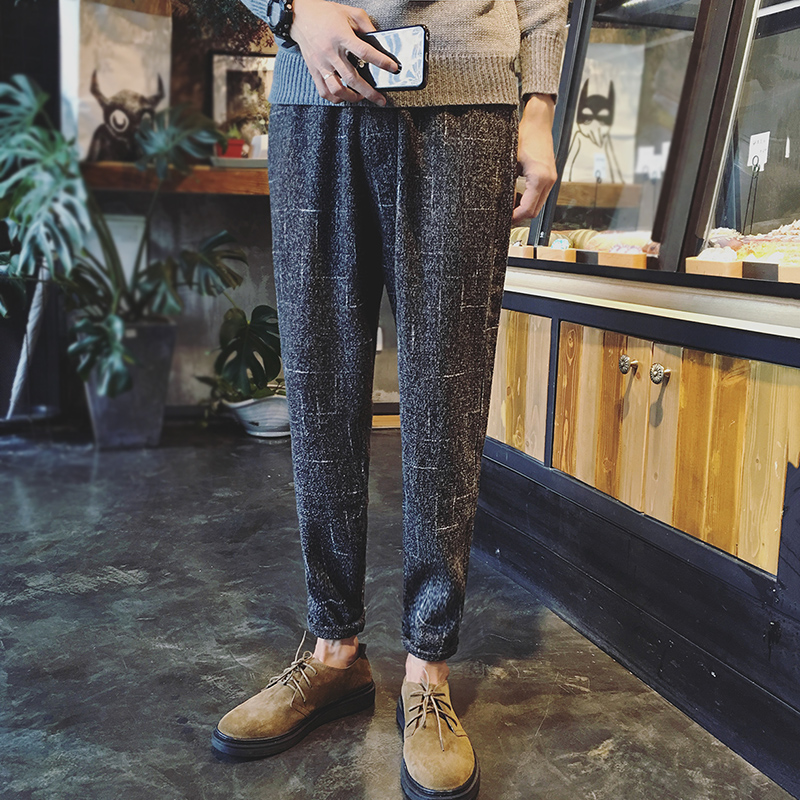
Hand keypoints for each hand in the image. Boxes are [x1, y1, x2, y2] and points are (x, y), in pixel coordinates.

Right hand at [291, 0, 398, 105]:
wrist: (299, 16)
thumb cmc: (323, 14)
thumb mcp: (348, 12)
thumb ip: (365, 24)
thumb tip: (378, 38)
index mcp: (341, 36)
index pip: (364, 52)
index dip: (381, 62)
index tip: (392, 68)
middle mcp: (331, 53)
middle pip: (353, 78)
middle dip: (370, 92)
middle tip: (380, 99)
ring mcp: (321, 64)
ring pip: (337, 89)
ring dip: (352, 98)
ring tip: (360, 97)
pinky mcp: (314, 70)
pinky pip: (324, 91)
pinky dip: (335, 98)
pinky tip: (343, 96)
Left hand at [513, 94, 557, 221]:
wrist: (538, 122)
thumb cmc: (524, 136)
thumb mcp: (509, 162)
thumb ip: (506, 184)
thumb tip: (501, 201)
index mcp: (539, 178)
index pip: (527, 209)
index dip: (514, 217)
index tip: (503, 217)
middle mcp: (548, 180)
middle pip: (534, 212)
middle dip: (519, 215)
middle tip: (505, 213)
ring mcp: (551, 179)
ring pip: (538, 205)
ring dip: (524, 207)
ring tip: (510, 203)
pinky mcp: (549, 176)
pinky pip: (540, 195)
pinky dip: (529, 199)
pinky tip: (518, 194)